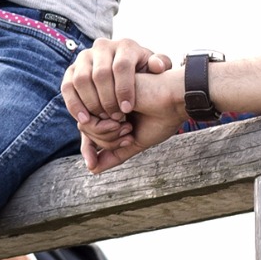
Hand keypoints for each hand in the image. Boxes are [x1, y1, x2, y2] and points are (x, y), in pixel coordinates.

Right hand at [62, 38, 172, 124]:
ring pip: (81, 79)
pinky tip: (84, 120)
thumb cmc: (143, 75)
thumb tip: (157, 66)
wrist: (124, 74)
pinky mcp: (71, 70)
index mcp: (125, 46)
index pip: (121, 65)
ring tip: (102, 119)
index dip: (124, 89)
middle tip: (116, 118)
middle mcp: (102, 47)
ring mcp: (84, 58)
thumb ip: (161, 65)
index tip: (128, 109)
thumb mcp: (155, 70)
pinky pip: (67, 86)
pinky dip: (74, 104)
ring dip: (91, 102)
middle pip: (100, 74)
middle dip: (108, 99)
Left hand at [71, 62, 186, 172]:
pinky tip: (123, 118)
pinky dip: (104, 126)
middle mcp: (105, 105)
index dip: (89, 151)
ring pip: (86, 127)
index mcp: (112, 115)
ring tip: (128, 126)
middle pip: (87, 133)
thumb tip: (92, 169)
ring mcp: (103, 97)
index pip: (90, 137)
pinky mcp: (102, 90)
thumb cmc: (161, 118)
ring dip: (108, 134)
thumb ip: (114, 154)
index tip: (92, 165)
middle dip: (107, 141)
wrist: (174, 100)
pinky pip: (89, 118)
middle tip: (128, 134)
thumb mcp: (135, 142)